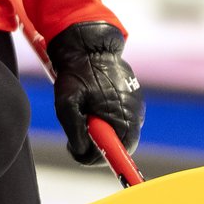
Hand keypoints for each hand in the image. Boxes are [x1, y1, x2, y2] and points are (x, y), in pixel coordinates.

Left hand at [46, 22, 144, 164]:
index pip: (117, 153)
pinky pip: (121, 121)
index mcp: (122, 116)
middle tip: (75, 137)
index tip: (78, 150)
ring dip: (101, 133)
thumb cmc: (77, 73)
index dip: (95, 157)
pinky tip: (92, 108)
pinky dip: (106, 121)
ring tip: (83, 116)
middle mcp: (135, 114)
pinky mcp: (133, 101)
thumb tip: (82, 152)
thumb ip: (75, 131)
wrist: (89, 46)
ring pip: (119, 134)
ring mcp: (136, 107)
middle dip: (97, 146)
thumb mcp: (67, 104)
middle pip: (118, 146)